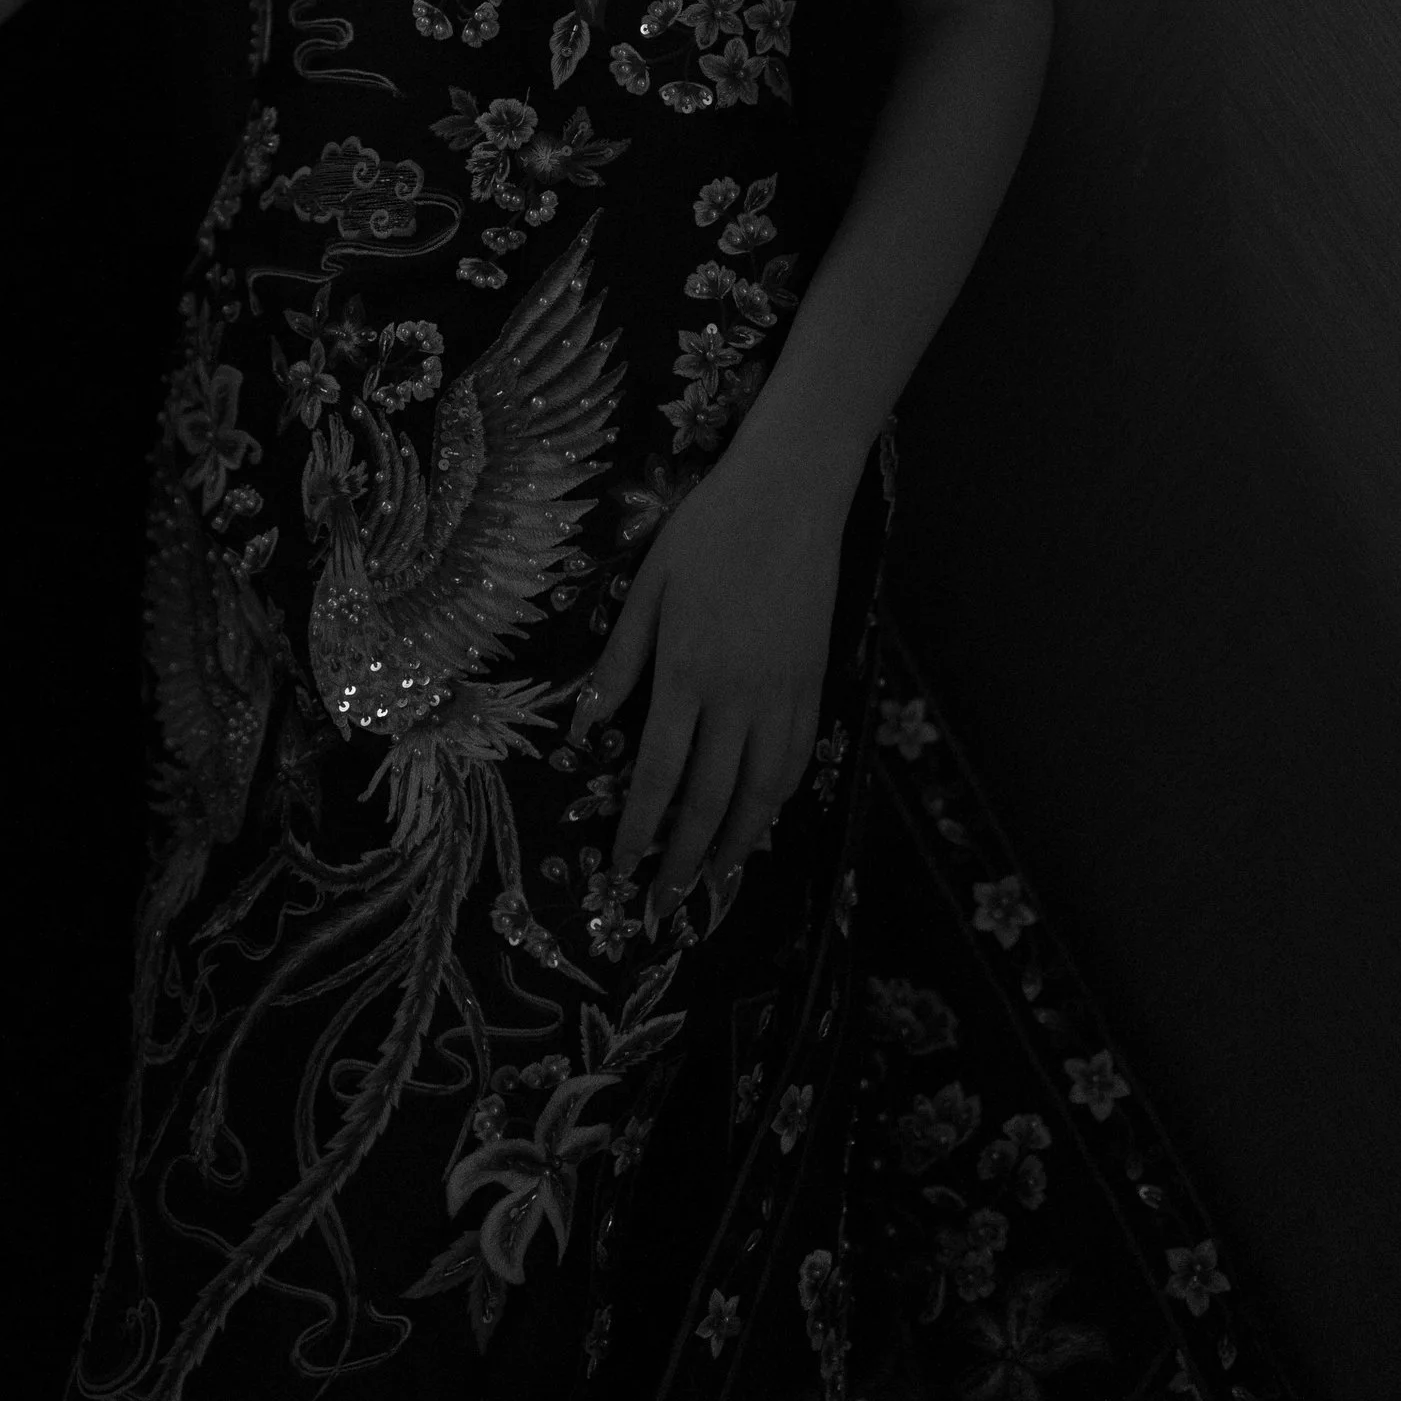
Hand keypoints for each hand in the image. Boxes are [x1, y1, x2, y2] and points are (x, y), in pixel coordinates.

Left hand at [572, 419, 855, 929]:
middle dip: (682, 858)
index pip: (658, 774)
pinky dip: (777, 801)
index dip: (639, 828)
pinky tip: (761, 818)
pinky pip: (796, 760)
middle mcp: (737, 698)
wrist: (790, 497)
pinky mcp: (813, 684)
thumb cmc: (708, 532)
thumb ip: (620, 660)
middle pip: (710, 800)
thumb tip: (587, 722)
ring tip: (711, 880)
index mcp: (686, 673)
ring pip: (761, 793)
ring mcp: (782, 695)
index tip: (622, 868)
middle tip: (663, 903)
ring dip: (734, 844)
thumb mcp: (648, 588)